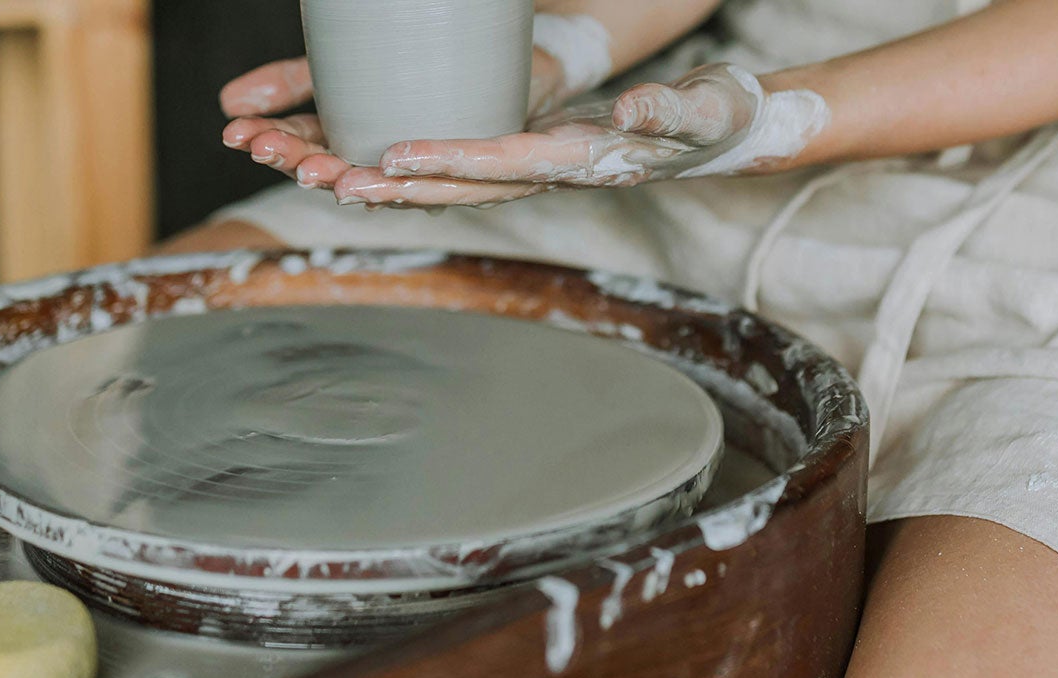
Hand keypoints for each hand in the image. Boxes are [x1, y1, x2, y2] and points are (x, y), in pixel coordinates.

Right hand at [219, 49, 575, 192]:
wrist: (511, 57)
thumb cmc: (427, 68)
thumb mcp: (344, 69)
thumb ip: (290, 84)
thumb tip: (228, 103)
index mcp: (352, 142)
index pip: (303, 151)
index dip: (270, 147)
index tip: (235, 136)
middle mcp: (390, 166)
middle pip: (338, 175)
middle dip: (302, 166)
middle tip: (271, 153)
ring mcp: (437, 170)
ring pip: (391, 187)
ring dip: (352, 182)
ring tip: (323, 172)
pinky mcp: (488, 162)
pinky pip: (456, 172)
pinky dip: (425, 165)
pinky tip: (395, 159)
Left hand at [336, 64, 830, 207]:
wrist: (726, 131)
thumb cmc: (715, 118)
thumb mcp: (701, 107)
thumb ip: (668, 109)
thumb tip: (630, 108)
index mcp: (582, 162)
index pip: (503, 165)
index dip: (446, 161)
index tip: (392, 157)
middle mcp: (551, 173)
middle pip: (462, 187)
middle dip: (398, 189)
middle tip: (331, 181)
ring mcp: (539, 169)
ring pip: (455, 184)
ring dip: (398, 186)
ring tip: (333, 177)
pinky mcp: (534, 155)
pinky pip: (467, 169)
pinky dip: (422, 169)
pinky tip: (378, 161)